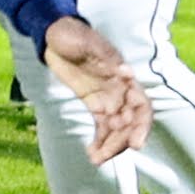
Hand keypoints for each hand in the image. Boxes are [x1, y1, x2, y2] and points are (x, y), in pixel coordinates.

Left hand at [39, 18, 147, 160]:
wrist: (53, 33)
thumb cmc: (71, 33)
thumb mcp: (86, 41)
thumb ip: (105, 56)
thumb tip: (126, 72)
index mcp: (122, 76)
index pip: (141, 104)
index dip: (141, 125)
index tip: (135, 143)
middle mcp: (119, 90)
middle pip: (129, 122)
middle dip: (121, 141)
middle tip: (106, 156)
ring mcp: (107, 98)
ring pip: (116, 128)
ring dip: (110, 146)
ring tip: (96, 159)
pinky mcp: (94, 103)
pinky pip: (102, 126)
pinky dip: (100, 141)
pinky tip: (92, 153)